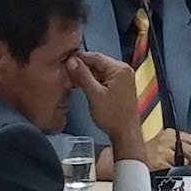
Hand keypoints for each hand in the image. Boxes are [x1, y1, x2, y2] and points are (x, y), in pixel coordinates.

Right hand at [70, 51, 148, 167]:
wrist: (125, 133)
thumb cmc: (112, 116)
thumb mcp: (94, 94)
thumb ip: (83, 76)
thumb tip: (71, 61)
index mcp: (119, 69)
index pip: (95, 56)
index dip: (78, 58)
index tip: (64, 62)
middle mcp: (123, 70)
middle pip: (97, 62)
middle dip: (81, 67)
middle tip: (66, 73)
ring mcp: (123, 78)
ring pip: (99, 70)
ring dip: (86, 75)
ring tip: (72, 81)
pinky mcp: (120, 86)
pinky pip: (104, 78)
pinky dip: (93, 81)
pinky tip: (82, 86)